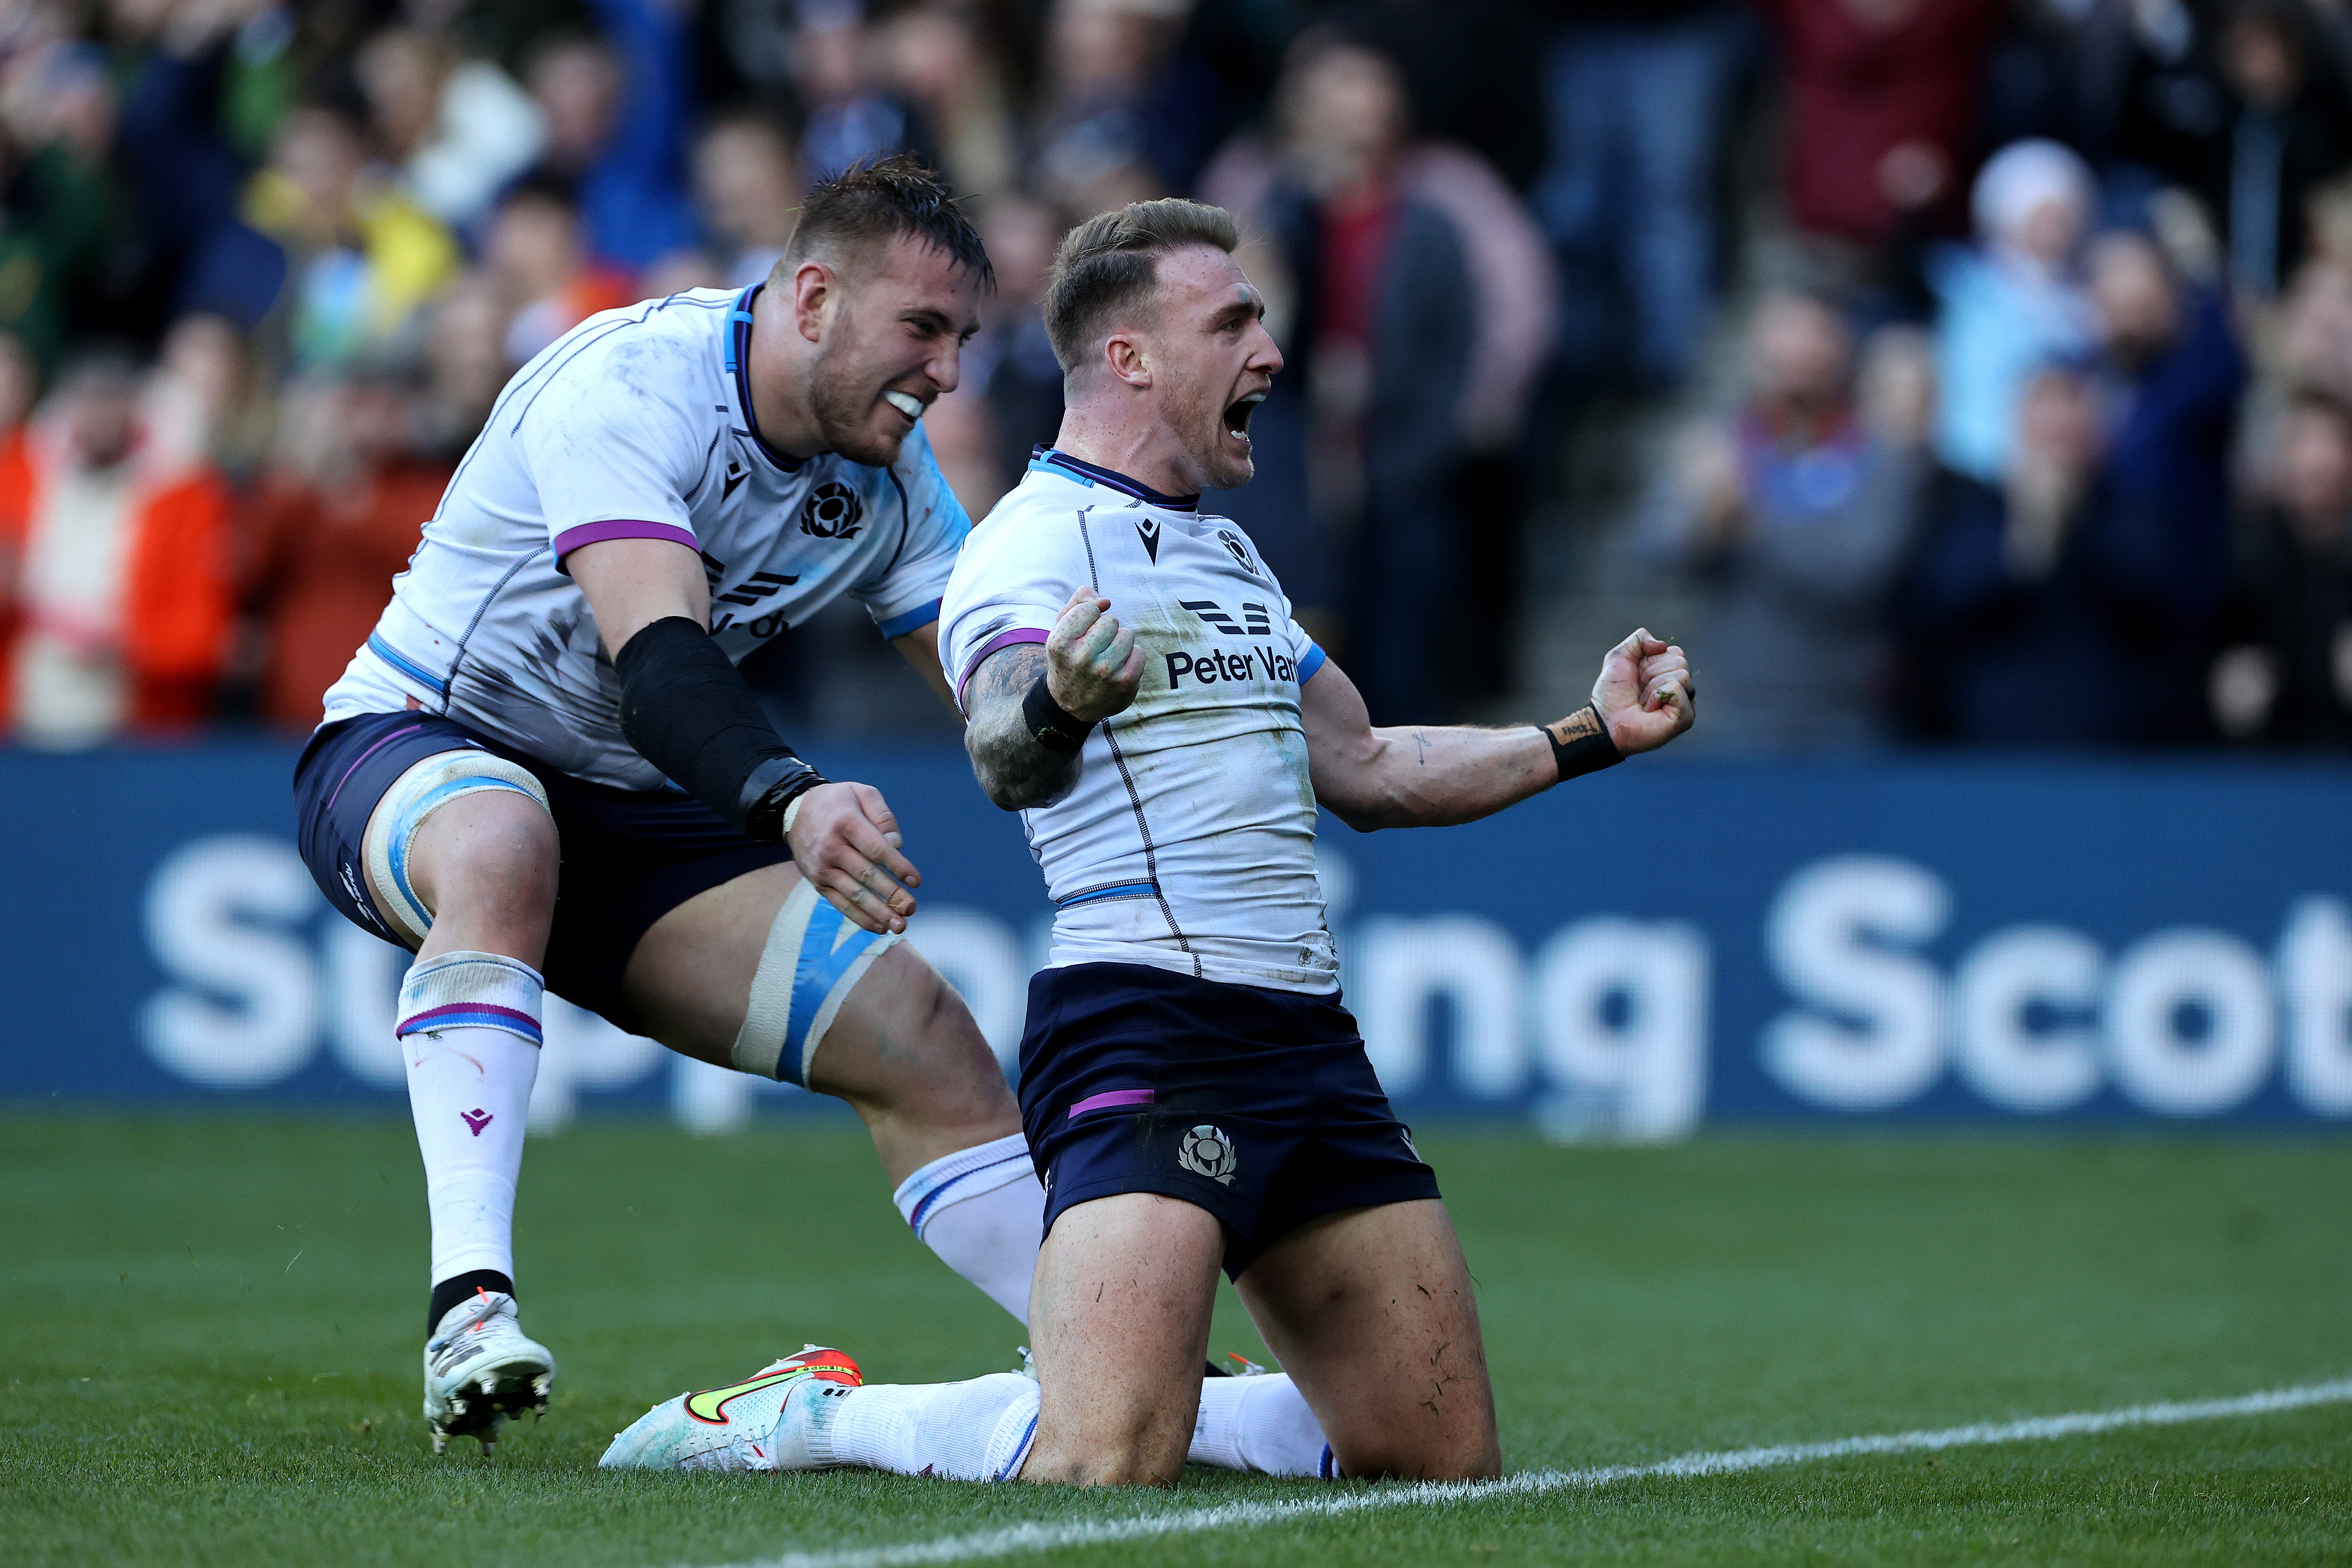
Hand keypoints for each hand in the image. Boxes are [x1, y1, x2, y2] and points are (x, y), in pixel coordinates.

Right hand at [784, 780, 921, 934]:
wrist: (796, 811)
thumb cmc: (838, 802)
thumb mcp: (862, 793)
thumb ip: (883, 815)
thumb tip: (896, 844)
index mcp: (846, 823)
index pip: (876, 849)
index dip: (898, 866)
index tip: (915, 881)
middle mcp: (831, 847)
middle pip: (866, 875)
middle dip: (891, 895)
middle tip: (911, 908)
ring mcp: (822, 867)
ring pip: (854, 894)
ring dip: (878, 913)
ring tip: (900, 926)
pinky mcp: (817, 882)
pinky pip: (840, 903)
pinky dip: (859, 917)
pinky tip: (878, 927)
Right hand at [1045, 587, 1144, 722]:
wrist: (1071, 705)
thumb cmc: (1069, 659)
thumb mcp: (1061, 629)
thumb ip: (1079, 603)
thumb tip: (1105, 601)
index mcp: (1060, 642)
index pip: (1089, 609)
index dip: (1089, 617)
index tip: (1082, 632)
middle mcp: (1082, 658)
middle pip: (1110, 621)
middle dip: (1105, 630)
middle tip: (1095, 648)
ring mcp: (1105, 672)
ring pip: (1127, 635)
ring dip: (1119, 643)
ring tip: (1106, 657)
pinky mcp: (1125, 682)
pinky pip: (1139, 652)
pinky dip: (1131, 657)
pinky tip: (1118, 667)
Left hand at [1592, 628, 1693, 754]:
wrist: (1605, 720)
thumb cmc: (1612, 694)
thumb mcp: (1619, 657)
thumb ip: (1639, 640)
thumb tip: (1662, 644)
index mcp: (1668, 673)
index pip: (1676, 652)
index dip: (1652, 661)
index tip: (1638, 676)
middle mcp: (1680, 687)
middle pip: (1681, 661)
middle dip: (1653, 673)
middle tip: (1640, 691)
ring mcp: (1685, 703)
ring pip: (1681, 674)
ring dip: (1653, 687)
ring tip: (1644, 703)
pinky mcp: (1686, 717)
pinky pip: (1677, 689)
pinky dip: (1658, 696)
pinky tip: (1650, 711)